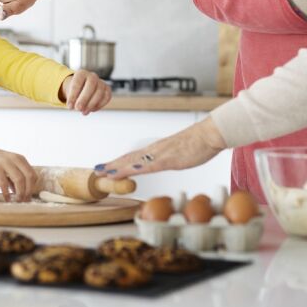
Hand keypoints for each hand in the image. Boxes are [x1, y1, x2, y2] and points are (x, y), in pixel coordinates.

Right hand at [0, 130, 36, 201]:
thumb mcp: (8, 167)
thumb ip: (14, 179)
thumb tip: (22, 194)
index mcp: (20, 159)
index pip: (33, 175)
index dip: (32, 188)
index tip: (28, 197)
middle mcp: (15, 159)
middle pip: (29, 177)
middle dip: (28, 191)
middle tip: (23, 201)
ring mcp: (5, 162)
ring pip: (19, 179)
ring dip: (19, 193)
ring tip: (16, 201)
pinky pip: (3, 181)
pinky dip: (6, 192)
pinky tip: (6, 198)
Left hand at [60, 70, 111, 114]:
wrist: (83, 89)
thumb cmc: (75, 92)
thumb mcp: (71, 94)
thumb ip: (73, 99)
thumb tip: (78, 108)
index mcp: (81, 73)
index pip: (77, 82)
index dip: (73, 95)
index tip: (69, 106)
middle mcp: (92, 76)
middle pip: (91, 85)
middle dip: (84, 98)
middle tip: (78, 108)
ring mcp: (101, 82)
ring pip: (99, 92)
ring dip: (92, 104)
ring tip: (84, 112)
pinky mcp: (107, 89)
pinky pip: (106, 97)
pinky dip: (99, 105)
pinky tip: (92, 110)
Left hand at [93, 118, 226, 179]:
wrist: (210, 134)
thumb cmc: (198, 143)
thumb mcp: (179, 153)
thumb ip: (168, 157)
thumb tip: (161, 162)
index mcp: (157, 149)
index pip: (133, 157)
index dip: (118, 163)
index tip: (106, 167)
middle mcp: (155, 150)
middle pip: (129, 158)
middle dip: (112, 166)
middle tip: (97, 171)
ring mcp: (161, 153)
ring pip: (135, 161)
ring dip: (118, 167)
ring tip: (104, 172)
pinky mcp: (169, 158)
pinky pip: (150, 165)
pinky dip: (137, 168)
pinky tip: (128, 170)